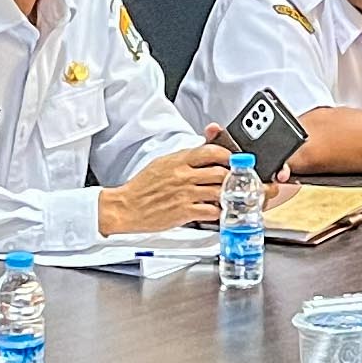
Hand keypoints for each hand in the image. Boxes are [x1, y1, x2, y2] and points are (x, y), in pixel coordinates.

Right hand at [103, 140, 230, 232]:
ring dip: (228, 196)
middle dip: (232, 178)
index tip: (232, 160)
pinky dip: (219, 212)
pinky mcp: (184, 212)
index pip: (211, 151)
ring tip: (228, 198)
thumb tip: (202, 150)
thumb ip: (184, 157)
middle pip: (221, 172)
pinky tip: (217, 211)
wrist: (126, 207)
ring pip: (220, 192)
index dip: (228, 155)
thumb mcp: (162, 163)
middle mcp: (184, 176)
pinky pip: (212, 211)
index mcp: (178, 161)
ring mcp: (185, 194)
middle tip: (235, 182)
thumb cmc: (142, 187)